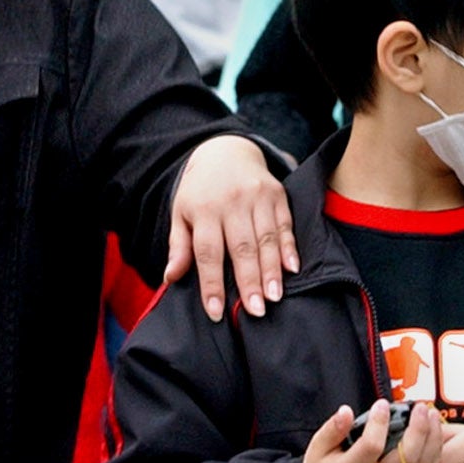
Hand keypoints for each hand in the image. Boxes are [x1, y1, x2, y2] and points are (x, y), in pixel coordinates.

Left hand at [166, 135, 297, 321]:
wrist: (225, 150)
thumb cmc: (200, 191)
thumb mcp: (181, 213)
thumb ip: (178, 246)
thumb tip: (170, 278)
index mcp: (204, 210)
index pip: (208, 252)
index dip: (211, 284)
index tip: (216, 312)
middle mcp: (231, 202)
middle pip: (241, 247)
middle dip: (249, 281)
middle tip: (255, 310)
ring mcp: (257, 196)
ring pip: (266, 238)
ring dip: (272, 269)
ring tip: (274, 297)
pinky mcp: (277, 194)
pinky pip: (285, 224)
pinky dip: (290, 247)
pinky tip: (293, 268)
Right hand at [301, 400, 443, 462]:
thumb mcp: (318, 447)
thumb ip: (333, 429)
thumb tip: (346, 412)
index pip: (371, 448)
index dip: (379, 424)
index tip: (381, 405)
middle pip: (405, 460)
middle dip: (418, 430)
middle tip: (419, 408)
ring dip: (431, 439)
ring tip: (431, 414)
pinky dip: (435, 452)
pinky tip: (434, 432)